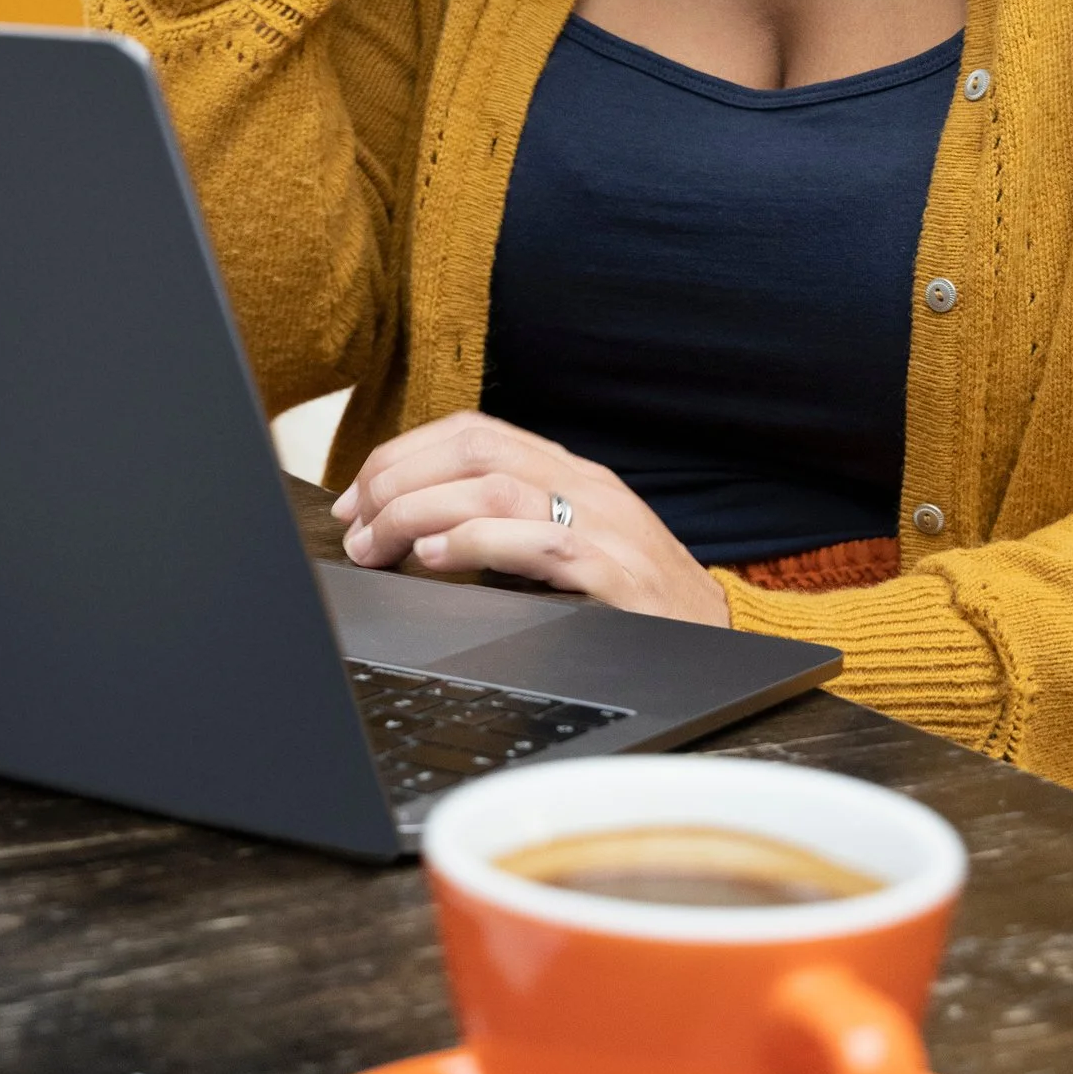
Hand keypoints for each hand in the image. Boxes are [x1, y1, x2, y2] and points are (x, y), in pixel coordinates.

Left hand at [333, 411, 729, 624]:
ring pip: (495, 486)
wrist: (715, 640)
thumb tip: (415, 531)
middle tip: (356, 526)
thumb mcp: (564, 547)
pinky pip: (538, 541)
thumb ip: (506, 526)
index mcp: (568, 473)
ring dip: (419, 512)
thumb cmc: (633, 600)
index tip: (357, 498)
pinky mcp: (616, 573)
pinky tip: (435, 560)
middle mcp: (585, 486)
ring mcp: (604, 525)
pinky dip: (476, 543)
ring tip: (379, 545)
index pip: (473, 433)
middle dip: (398, 479)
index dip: (402, 456)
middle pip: (474, 448)